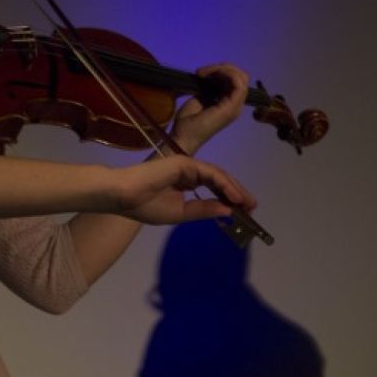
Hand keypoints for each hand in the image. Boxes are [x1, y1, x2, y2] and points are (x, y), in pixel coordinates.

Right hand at [110, 154, 256, 225]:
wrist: (123, 196)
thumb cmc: (144, 205)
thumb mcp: (179, 213)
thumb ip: (203, 210)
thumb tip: (227, 211)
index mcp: (186, 184)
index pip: (213, 190)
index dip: (229, 199)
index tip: (244, 213)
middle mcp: (190, 172)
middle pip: (220, 181)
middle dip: (238, 194)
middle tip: (253, 208)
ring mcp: (188, 165)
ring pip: (219, 176)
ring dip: (235, 190)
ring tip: (248, 204)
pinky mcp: (186, 162)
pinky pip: (211, 174)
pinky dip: (225, 184)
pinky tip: (235, 197)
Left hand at [169, 63, 249, 153]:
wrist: (183, 137)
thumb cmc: (188, 122)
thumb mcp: (199, 98)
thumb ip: (210, 88)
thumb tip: (213, 75)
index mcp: (229, 103)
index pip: (236, 80)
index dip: (221, 70)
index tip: (200, 73)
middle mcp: (236, 105)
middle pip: (242, 77)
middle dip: (223, 67)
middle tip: (202, 72)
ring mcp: (235, 107)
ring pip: (241, 78)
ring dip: (222, 70)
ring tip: (203, 74)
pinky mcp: (231, 107)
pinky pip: (238, 84)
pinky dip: (225, 74)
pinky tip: (208, 76)